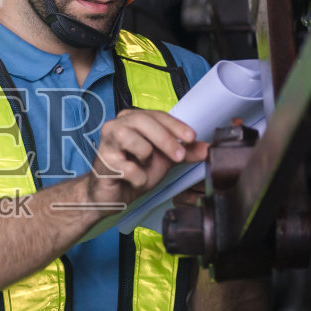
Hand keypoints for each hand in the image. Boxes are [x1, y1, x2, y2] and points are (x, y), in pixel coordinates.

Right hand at [85, 109, 208, 207]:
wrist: (112, 195)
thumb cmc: (134, 171)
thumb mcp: (163, 160)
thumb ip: (183, 152)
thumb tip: (207, 148)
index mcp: (132, 119)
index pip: (157, 115)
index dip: (175, 125)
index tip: (191, 137)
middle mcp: (117, 125)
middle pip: (143, 121)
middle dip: (165, 139)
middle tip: (179, 155)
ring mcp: (107, 142)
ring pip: (130, 138)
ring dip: (145, 155)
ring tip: (143, 165)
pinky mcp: (103, 161)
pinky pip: (127, 167)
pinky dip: (137, 177)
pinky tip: (133, 180)